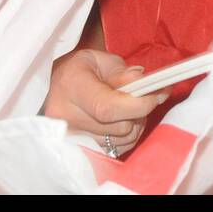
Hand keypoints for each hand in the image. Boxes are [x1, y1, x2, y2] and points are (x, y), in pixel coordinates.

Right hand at [41, 48, 164, 156]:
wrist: (55, 87)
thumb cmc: (80, 70)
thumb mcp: (100, 60)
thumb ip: (122, 72)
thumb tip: (143, 83)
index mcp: (71, 86)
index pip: (108, 107)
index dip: (138, 104)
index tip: (157, 95)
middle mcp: (65, 116)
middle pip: (118, 127)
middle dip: (139, 112)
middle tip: (144, 96)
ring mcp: (69, 138)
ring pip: (120, 141)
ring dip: (134, 125)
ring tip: (129, 108)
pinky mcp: (77, 151)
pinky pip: (114, 151)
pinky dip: (125, 137)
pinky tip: (120, 122)